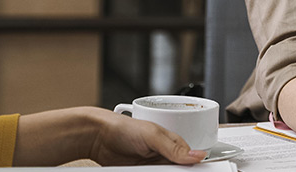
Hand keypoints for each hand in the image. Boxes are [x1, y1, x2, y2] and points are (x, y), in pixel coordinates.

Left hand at [88, 109, 206, 165]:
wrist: (98, 138)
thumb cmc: (124, 128)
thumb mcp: (152, 135)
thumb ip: (174, 147)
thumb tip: (197, 155)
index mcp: (172, 143)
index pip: (190, 159)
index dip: (194, 167)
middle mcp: (164, 155)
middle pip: (178, 170)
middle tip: (163, 169)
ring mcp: (152, 167)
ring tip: (150, 169)